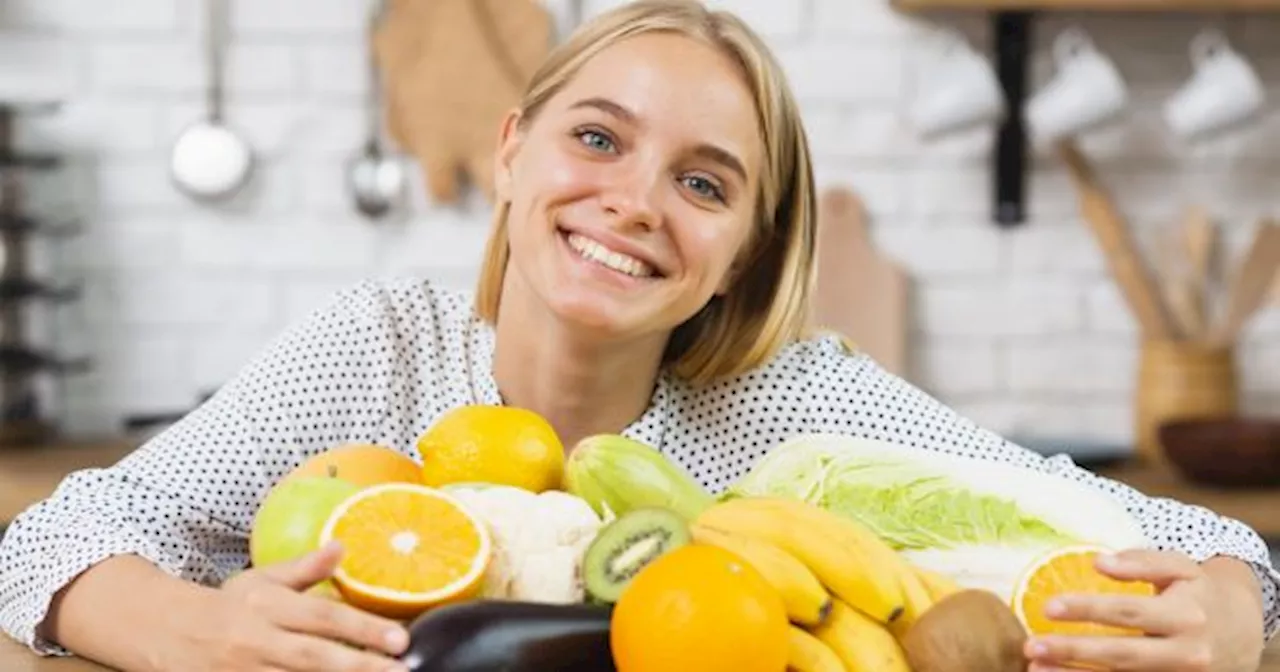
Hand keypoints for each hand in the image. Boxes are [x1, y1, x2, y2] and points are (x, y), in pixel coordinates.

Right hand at [162, 541, 410, 671]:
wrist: (164, 632)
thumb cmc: (226, 606)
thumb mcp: (262, 579)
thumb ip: (305, 568)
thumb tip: (343, 545)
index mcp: (267, 605)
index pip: (322, 616)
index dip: (363, 628)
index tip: (401, 639)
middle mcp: (257, 641)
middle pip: (315, 657)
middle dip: (360, 666)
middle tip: (401, 670)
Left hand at [1024, 549, 1263, 671]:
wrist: (1242, 632)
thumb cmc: (1199, 593)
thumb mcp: (1181, 567)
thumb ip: (1141, 562)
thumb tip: (1098, 561)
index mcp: (1186, 615)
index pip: (1130, 612)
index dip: (1088, 610)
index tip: (1049, 606)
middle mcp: (1186, 653)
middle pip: (1124, 655)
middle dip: (1075, 652)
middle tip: (1032, 645)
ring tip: (1036, 669)